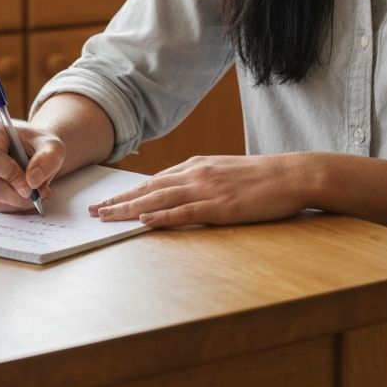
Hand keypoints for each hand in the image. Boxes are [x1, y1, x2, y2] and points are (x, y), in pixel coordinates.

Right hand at [0, 120, 64, 213]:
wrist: (34, 151)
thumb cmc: (40, 145)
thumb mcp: (53, 147)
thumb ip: (47, 160)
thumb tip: (32, 181)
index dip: (10, 175)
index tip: (31, 187)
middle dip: (17, 195)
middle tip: (38, 195)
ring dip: (16, 202)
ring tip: (35, 194)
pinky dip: (11, 205)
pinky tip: (24, 195)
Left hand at [88, 154, 311, 227]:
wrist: (292, 174)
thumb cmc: (263, 177)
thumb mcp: (226, 172)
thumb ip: (203, 180)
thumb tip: (182, 192)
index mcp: (198, 165)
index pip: (154, 179)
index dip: (128, 191)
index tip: (108, 200)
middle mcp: (196, 173)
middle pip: (149, 188)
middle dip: (119, 200)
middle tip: (94, 211)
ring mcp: (207, 189)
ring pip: (159, 199)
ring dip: (129, 209)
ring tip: (106, 218)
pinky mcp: (219, 206)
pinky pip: (184, 212)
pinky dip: (161, 217)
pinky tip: (144, 221)